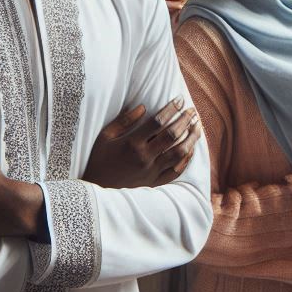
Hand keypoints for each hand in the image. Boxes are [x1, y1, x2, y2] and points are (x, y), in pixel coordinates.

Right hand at [82, 98, 200, 188]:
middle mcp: (144, 158)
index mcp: (132, 144)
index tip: (180, 99)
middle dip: (185, 120)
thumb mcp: (105, 137)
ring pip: (179, 153)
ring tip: (197, 127)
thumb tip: (144, 107)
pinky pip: (175, 172)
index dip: (171, 108)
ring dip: (191, 139)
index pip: (158, 122)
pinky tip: (190, 150)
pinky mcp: (153, 183)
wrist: (94, 192)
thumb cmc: (98, 160)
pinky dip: (186, 160)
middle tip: (192, 110)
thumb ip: (124, 121)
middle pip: (172, 135)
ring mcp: (151, 172)